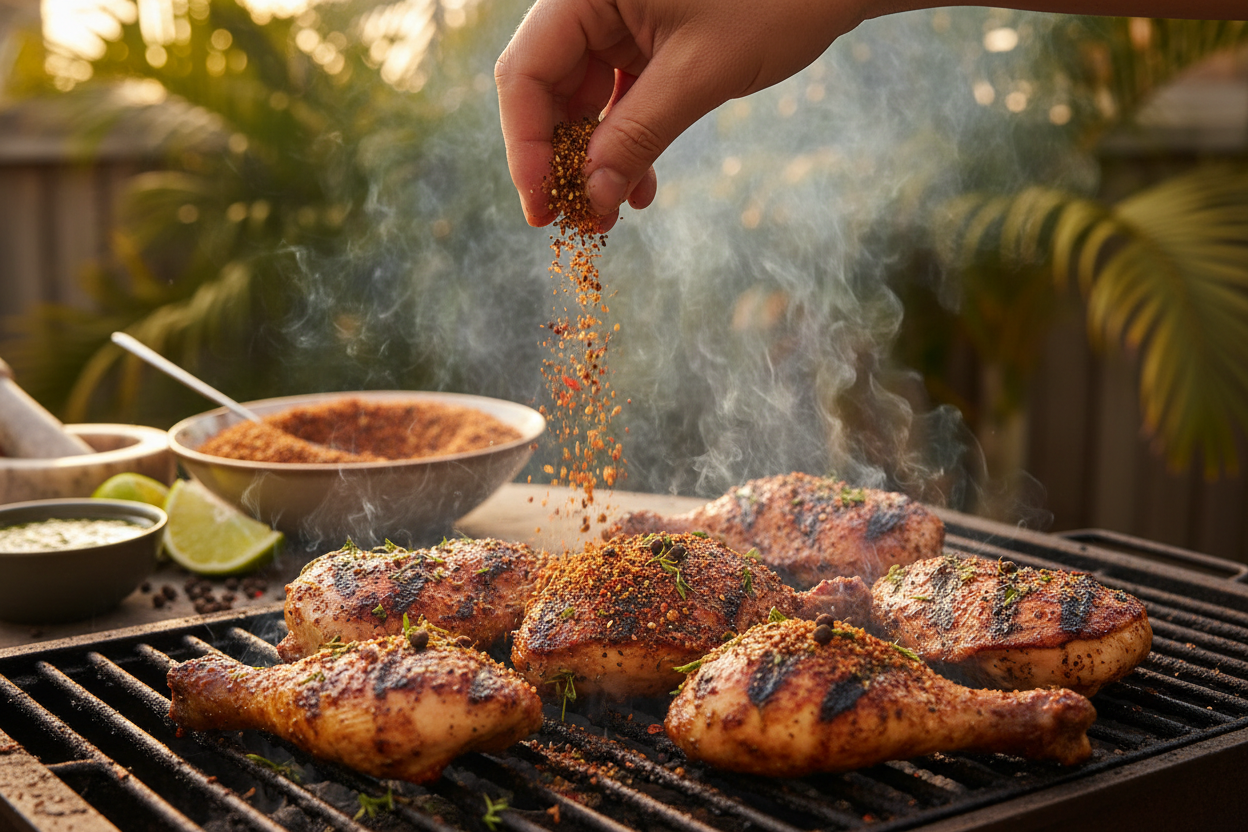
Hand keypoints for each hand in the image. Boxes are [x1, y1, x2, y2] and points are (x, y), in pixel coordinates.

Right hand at [495, 0, 878, 228]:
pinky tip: (639, 188)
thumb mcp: (700, 73)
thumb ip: (637, 135)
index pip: (526, 71)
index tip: (540, 207)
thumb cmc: (776, 0)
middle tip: (572, 222)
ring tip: (609, 215)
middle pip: (546, 88)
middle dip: (561, 160)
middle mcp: (593, 0)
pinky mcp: (646, 39)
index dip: (525, 146)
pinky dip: (626, 142)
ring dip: (595, 160)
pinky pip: (618, 99)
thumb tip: (589, 200)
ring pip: (582, 100)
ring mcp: (619, 19)